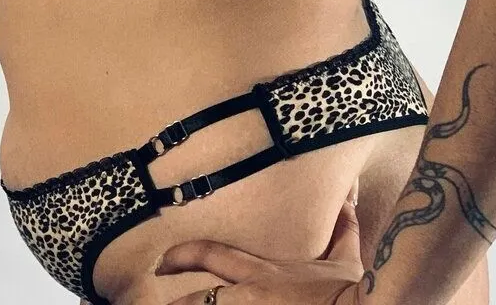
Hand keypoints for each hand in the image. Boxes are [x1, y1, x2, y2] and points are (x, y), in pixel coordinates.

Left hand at [157, 180, 363, 304]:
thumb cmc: (349, 290)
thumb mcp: (344, 256)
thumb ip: (342, 229)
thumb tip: (349, 201)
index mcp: (264, 273)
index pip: (213, 257)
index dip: (183, 256)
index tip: (162, 261)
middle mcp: (251, 295)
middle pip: (198, 299)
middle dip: (172, 301)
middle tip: (147, 303)